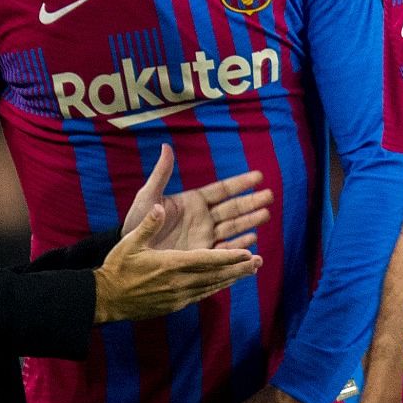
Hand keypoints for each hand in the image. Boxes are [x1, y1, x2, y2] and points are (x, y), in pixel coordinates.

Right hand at [93, 203, 261, 323]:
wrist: (105, 299)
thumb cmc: (117, 267)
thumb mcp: (129, 243)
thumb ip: (148, 225)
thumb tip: (161, 207)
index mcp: (171, 264)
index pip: (207, 259)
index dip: (229, 256)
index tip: (248, 253)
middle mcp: (179, 282)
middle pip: (216, 274)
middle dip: (239, 268)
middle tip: (259, 262)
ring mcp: (178, 296)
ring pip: (212, 286)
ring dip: (233, 278)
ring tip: (251, 271)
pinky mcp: (175, 304)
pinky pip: (202, 294)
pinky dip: (218, 287)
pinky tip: (226, 283)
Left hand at [122, 144, 273, 250]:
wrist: (132, 252)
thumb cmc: (138, 221)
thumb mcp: (148, 196)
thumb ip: (161, 174)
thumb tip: (166, 146)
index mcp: (193, 202)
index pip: (222, 190)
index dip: (240, 183)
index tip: (258, 176)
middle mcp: (203, 218)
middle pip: (233, 208)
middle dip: (251, 202)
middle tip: (270, 196)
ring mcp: (205, 236)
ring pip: (233, 227)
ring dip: (249, 221)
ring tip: (266, 215)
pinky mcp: (203, 255)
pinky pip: (225, 250)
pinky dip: (238, 246)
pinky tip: (252, 240)